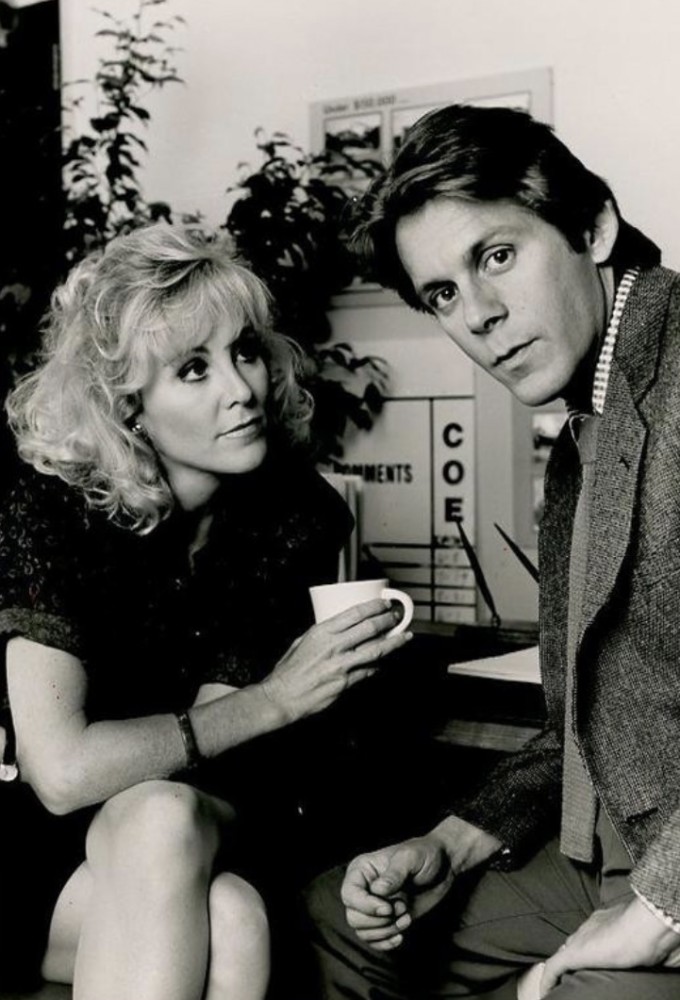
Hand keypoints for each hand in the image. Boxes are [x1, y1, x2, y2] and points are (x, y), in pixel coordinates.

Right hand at [261, 599, 411, 721]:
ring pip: (376, 650)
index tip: (384, 604)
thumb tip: (340, 628)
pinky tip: (386, 661)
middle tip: (396, 617)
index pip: (355, 613)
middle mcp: (334, 646)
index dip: (374, 607)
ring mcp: (342, 665)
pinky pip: (369, 671)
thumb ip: (324, 634)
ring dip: (394, 642)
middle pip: (370, 629)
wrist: (282, 696)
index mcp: (323, 631)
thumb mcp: (303, 641)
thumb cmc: (289, 670)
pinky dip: (379, 665)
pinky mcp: (346, 683)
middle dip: (388, 621)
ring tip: (405, 636)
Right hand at [341, 834, 454, 949]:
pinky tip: (402, 934)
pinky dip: (387, 942)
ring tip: (406, 917)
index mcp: (362, 869)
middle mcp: (362, 889)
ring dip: (387, 931)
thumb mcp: (411, 858)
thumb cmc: (426, 855)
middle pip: (353, 917)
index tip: (389, 908)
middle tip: (402, 908)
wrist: (443, 867)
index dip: (366, 906)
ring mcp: (373, 906)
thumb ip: (394, 874)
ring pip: (363, 932)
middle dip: (380, 920)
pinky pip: (374, 941)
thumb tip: (378, 890)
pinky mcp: (385, 921)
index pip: (349, 894)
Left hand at [539, 897, 679, 994]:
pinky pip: (553, 968)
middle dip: (572, 957)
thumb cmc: (652, 934)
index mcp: (605, 921)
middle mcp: (590, 927)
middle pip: (574, 943)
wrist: (645, 926)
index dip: (587, 949)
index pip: (590, 936)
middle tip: (571, 976)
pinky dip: (548, 980)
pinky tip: (546, 992)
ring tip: (559, 986)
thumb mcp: (647, 944)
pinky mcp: (574, 953)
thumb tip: (657, 958)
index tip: (590, 960)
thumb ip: (642, 949)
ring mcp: (581, 939)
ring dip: (561, 970)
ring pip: (563, 954)